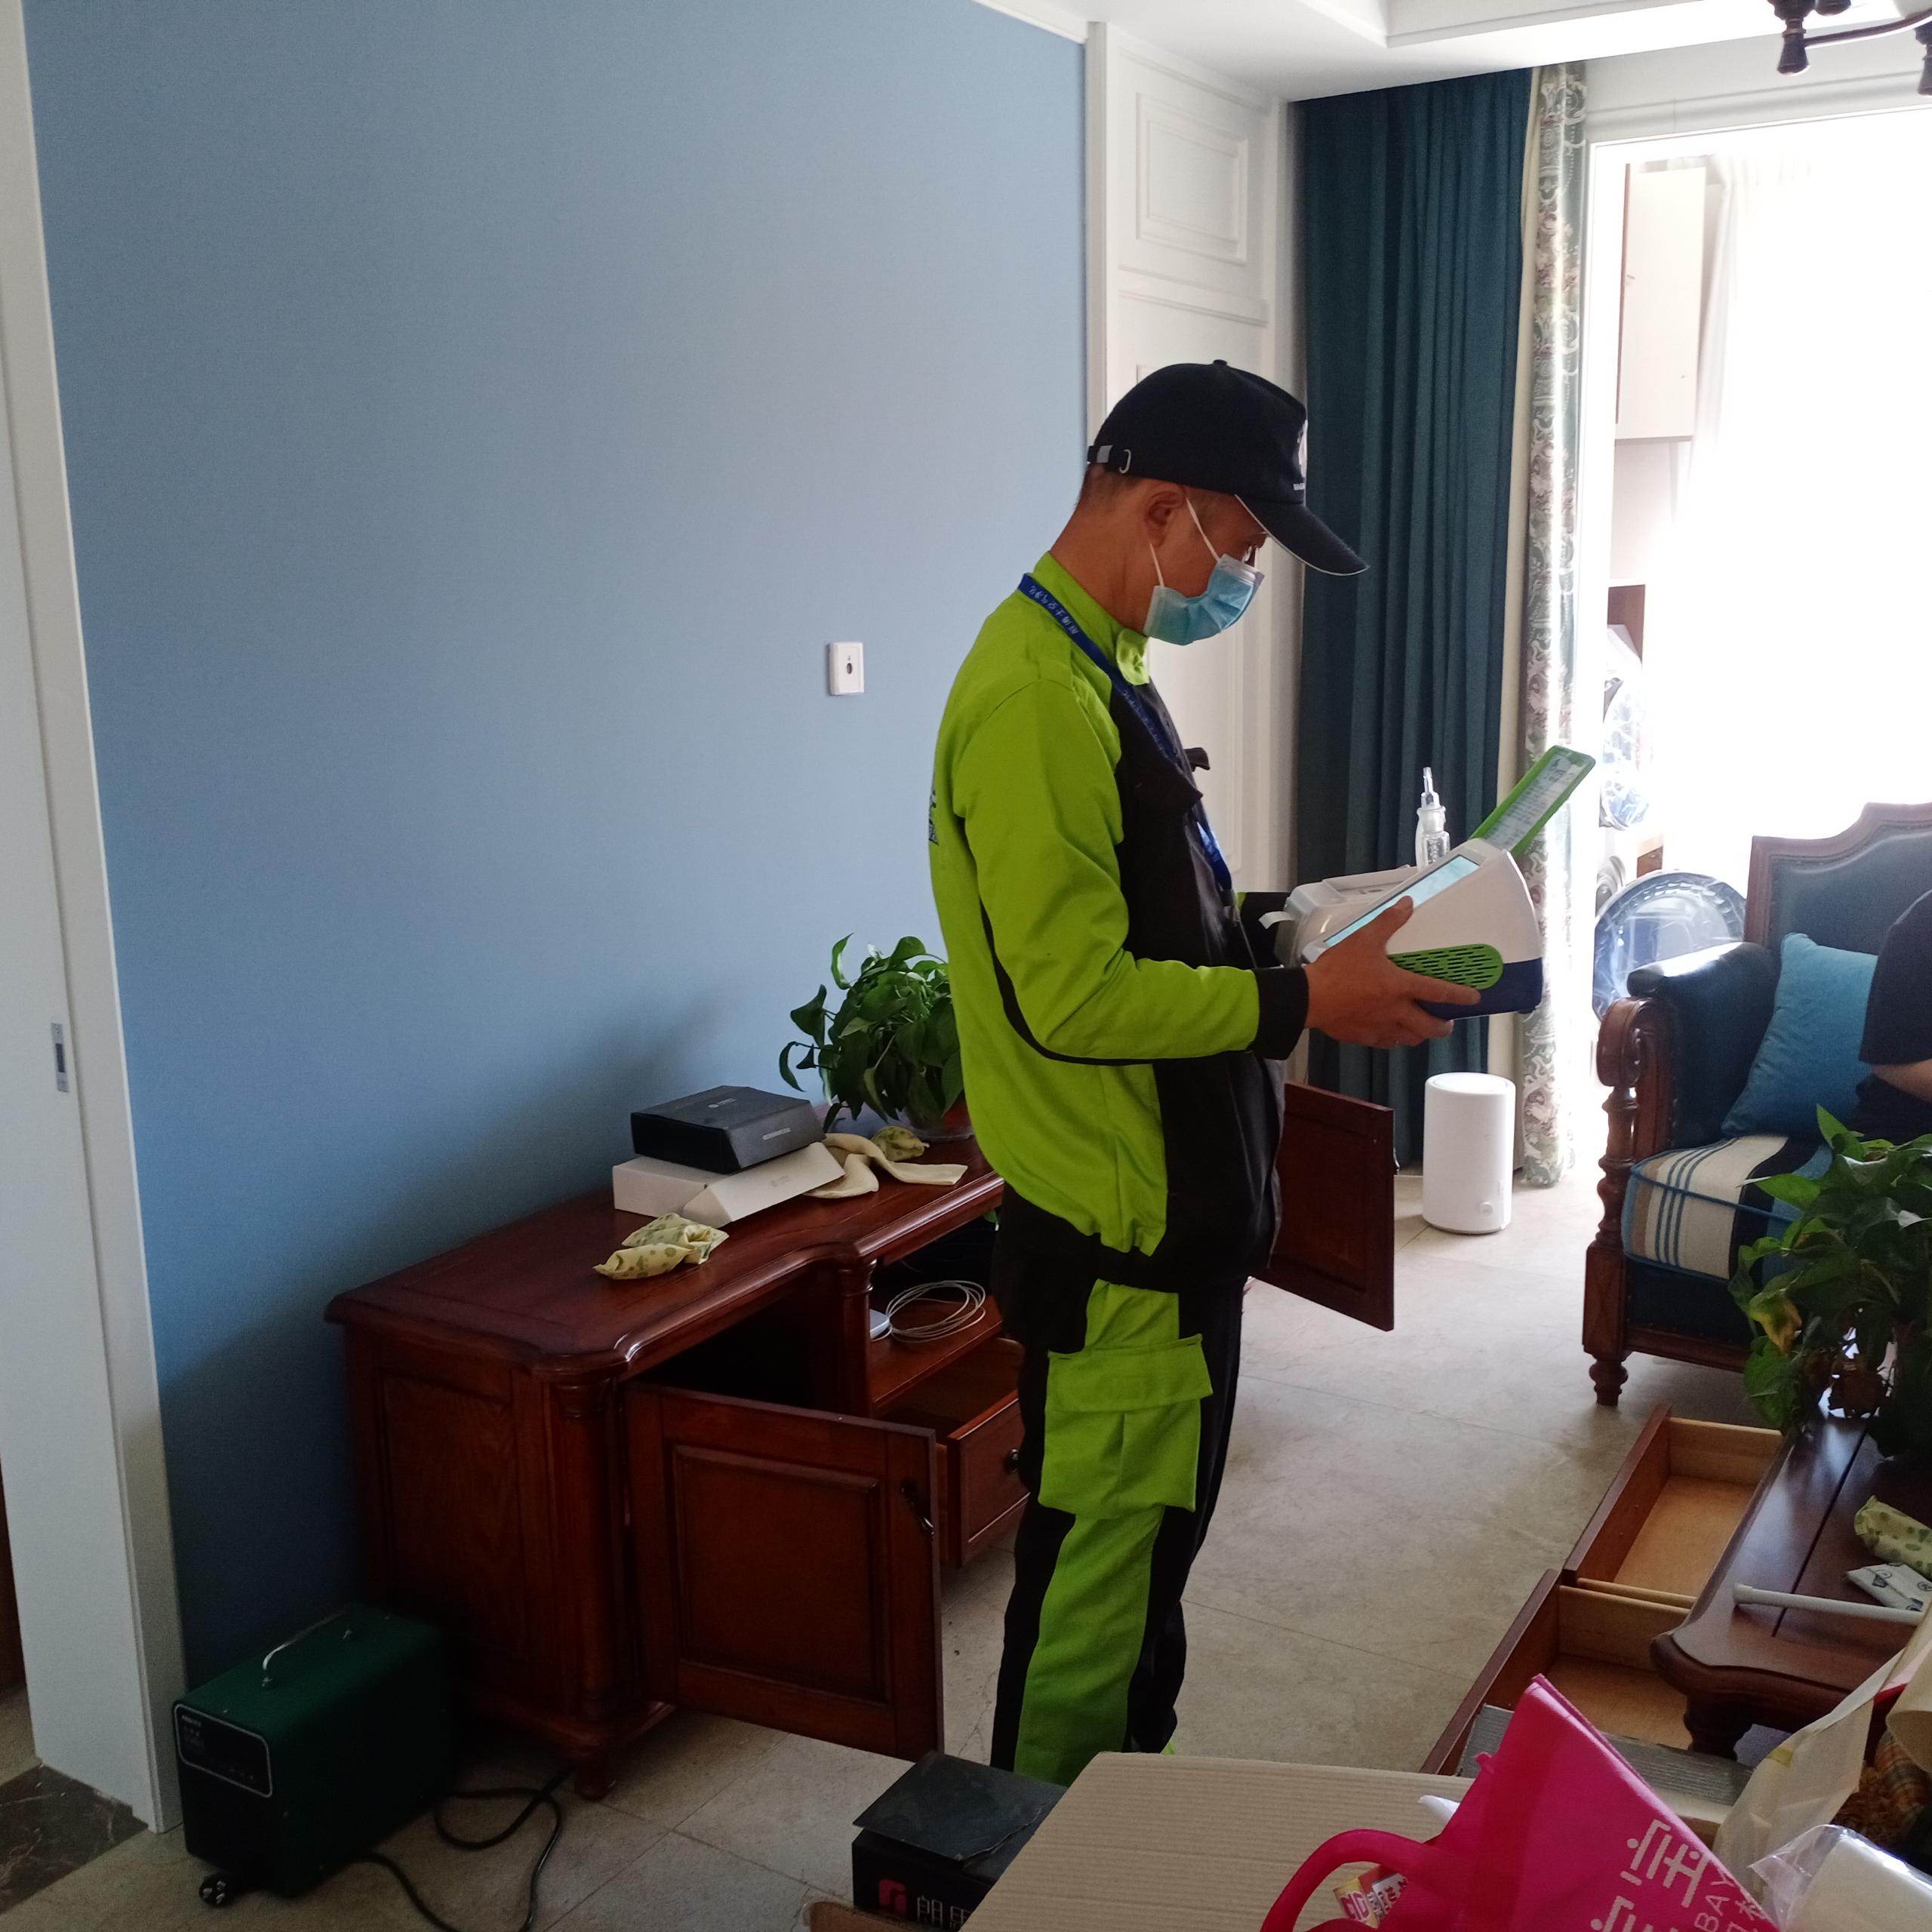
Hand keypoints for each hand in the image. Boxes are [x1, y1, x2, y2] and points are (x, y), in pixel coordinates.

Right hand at [1303, 899, 1481, 1046]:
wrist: (1309, 999)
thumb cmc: (1339, 969)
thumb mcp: (1363, 939)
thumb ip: (1388, 922)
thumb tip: (1408, 904)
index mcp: (1401, 987)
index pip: (1439, 993)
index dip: (1460, 996)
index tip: (1474, 998)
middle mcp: (1397, 1012)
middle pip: (1429, 1027)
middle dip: (1442, 1027)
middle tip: (1446, 1023)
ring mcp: (1381, 1028)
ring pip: (1410, 1038)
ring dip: (1419, 1034)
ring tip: (1420, 1028)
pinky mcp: (1365, 1038)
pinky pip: (1387, 1043)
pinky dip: (1394, 1038)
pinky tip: (1390, 1032)